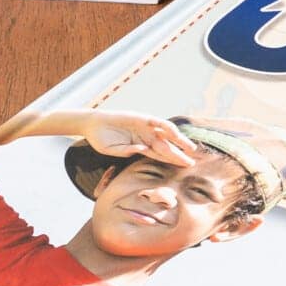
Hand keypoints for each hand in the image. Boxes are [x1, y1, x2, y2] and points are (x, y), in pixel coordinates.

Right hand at [81, 113, 198, 166]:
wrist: (93, 124)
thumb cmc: (102, 140)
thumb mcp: (114, 150)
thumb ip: (127, 151)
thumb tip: (141, 150)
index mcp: (141, 147)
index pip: (161, 156)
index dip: (172, 161)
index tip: (184, 167)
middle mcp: (146, 137)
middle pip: (167, 147)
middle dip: (179, 154)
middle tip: (192, 162)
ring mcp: (145, 127)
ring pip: (166, 135)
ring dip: (178, 141)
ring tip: (190, 148)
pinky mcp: (141, 118)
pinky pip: (156, 122)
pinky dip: (165, 127)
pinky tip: (176, 132)